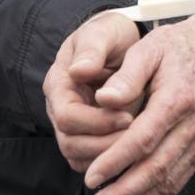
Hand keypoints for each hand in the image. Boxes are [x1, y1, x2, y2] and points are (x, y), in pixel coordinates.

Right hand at [44, 11, 140, 174]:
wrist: (118, 43)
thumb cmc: (109, 36)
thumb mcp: (103, 34)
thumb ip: (92, 50)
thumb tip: (79, 70)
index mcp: (59, 85)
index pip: (67, 117)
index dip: (97, 123)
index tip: (128, 118)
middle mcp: (60, 108)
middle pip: (70, 143)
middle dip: (104, 144)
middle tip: (136, 137)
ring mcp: (71, 125)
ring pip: (79, 157)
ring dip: (107, 156)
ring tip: (136, 145)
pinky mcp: (86, 136)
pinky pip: (90, 160)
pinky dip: (109, 160)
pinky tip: (132, 150)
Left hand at [80, 17, 194, 194]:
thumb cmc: (178, 48)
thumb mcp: (149, 48)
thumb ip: (126, 76)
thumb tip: (103, 100)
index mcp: (177, 98)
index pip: (144, 139)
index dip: (116, 161)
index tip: (92, 177)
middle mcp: (193, 124)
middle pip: (158, 168)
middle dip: (124, 193)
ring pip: (169, 181)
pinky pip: (179, 180)